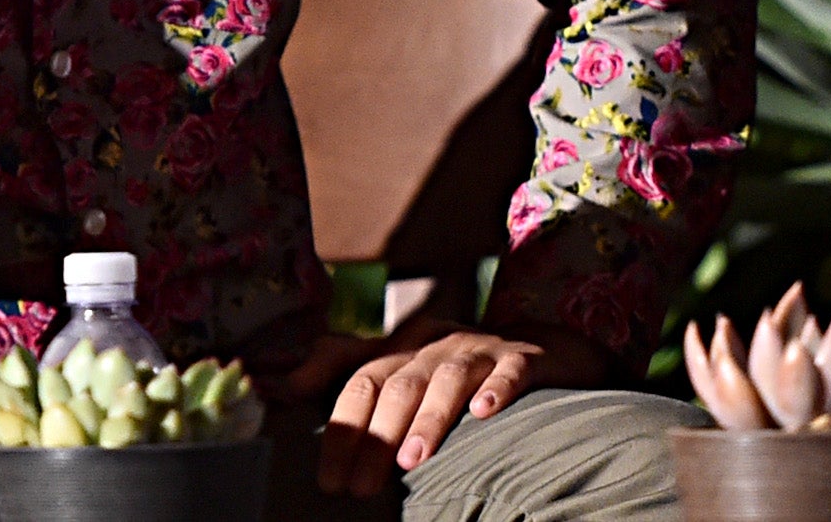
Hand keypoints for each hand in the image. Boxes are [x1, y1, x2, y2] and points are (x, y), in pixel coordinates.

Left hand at [315, 324, 610, 497]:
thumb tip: (285, 384)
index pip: (360, 381)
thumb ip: (346, 369)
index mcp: (404, 346)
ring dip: (429, 418)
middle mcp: (437, 343)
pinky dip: (497, 390)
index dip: (342, 428)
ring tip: (411, 460)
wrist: (544, 346)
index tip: (328, 480)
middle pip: (398, 385)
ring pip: (448, 378)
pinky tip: (485, 414)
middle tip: (360, 487)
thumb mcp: (403, 362)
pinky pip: (510, 370)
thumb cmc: (460, 366)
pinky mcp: (525, 357)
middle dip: (376, 436)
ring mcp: (482, 347)